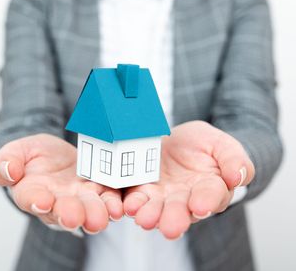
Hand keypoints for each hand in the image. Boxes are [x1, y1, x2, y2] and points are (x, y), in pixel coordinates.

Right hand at [0, 134, 122, 232]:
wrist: (54, 154)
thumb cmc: (32, 155)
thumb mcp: (16, 152)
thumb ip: (4, 163)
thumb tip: (8, 170)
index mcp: (32, 192)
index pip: (31, 198)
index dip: (36, 200)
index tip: (43, 200)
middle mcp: (58, 201)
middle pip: (64, 211)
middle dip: (71, 214)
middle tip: (76, 216)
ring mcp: (81, 197)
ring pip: (89, 209)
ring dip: (96, 213)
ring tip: (103, 215)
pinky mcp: (99, 190)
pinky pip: (108, 198)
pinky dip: (113, 203)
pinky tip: (118, 205)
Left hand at [123, 121, 254, 238]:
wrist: (179, 139)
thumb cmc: (204, 144)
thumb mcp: (222, 144)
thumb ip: (233, 159)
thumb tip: (237, 177)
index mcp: (212, 187)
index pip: (212, 195)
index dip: (207, 200)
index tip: (200, 206)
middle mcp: (187, 198)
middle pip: (182, 210)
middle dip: (175, 218)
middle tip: (170, 227)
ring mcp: (164, 196)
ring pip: (158, 210)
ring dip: (152, 216)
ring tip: (145, 219)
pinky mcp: (145, 190)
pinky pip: (139, 198)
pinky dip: (134, 204)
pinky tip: (130, 206)